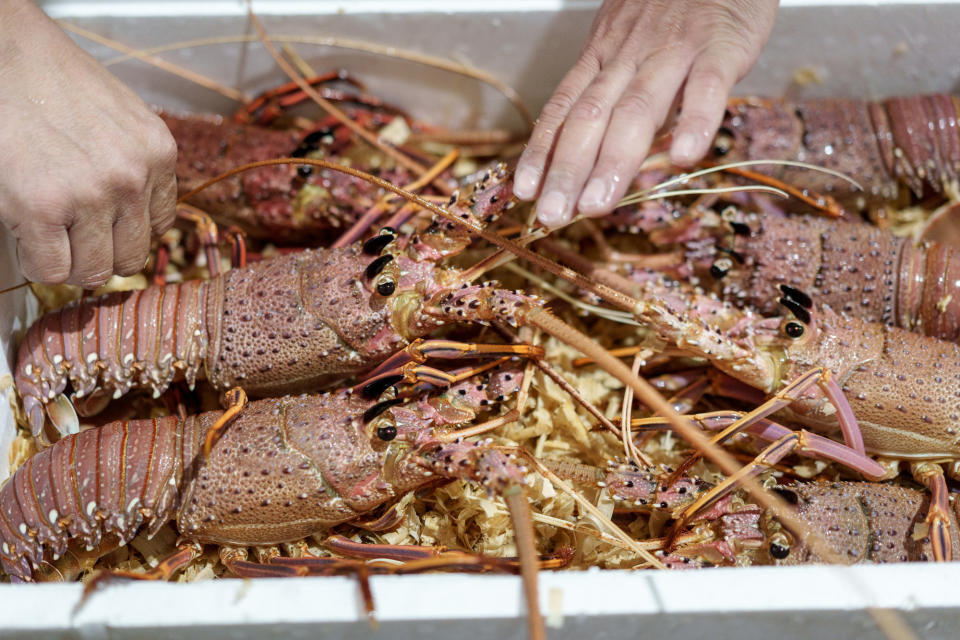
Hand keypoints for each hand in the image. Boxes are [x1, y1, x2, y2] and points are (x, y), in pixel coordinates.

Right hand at [0, 0, 176, 288]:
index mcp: (158, 155)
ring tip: (49, 238)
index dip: (126, 232)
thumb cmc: (55, 83)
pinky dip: (38, 264)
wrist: (6, 52)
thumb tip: (132, 222)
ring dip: (70, 263)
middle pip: (131, 258)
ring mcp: (91, 195)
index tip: (104, 228)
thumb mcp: (122, 122)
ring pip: (94, 270)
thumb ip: (136, 166)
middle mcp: (132, 177)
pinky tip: (28, 238)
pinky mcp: (43, 207)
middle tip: (74, 242)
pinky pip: (52, 270)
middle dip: (101, 256)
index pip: (159, 226)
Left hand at [515, 0, 778, 226]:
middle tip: (551, 216)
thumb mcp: (628, 38)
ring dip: (613, 161)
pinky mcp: (719, 47)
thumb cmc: (675, 2)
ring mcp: (673, 51)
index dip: (541, 151)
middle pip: (590, 118)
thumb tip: (596, 148)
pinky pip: (705, 87)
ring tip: (596, 206)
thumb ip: (616, 89)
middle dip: (567, 171)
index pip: (562, 109)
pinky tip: (683, 158)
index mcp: (604, 56)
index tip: (524, 192)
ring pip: (637, 110)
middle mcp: (628, 56)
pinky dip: (694, 121)